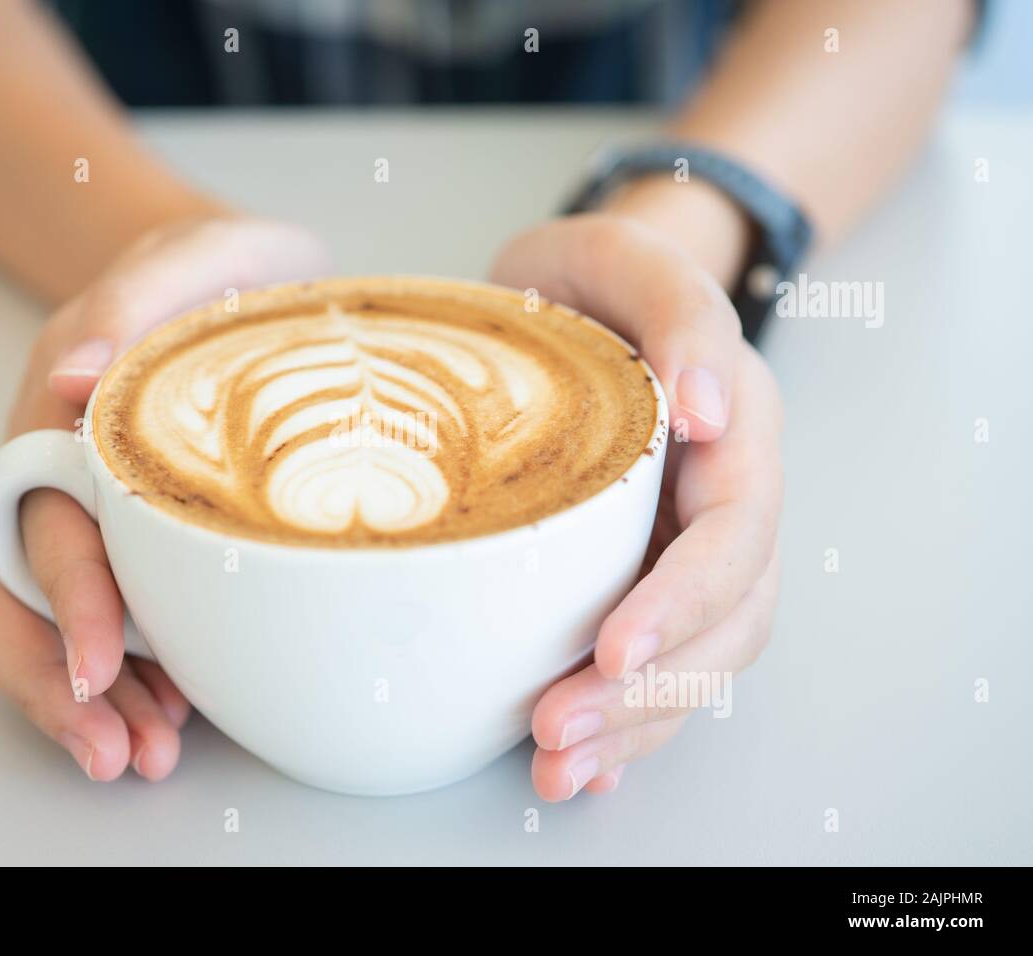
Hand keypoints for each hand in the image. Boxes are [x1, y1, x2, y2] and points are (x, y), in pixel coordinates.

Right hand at [0, 217, 330, 779]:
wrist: (230, 279)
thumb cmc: (212, 270)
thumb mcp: (189, 258)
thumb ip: (134, 303)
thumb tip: (70, 382)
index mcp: (58, 417)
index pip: (40, 528)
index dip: (67, 606)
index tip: (102, 669)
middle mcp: (62, 473)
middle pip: (31, 598)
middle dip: (66, 686)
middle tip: (121, 756)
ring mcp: (96, 509)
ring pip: (63, 621)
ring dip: (98, 698)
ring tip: (148, 757)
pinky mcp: (141, 533)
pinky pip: (121, 611)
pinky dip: (139, 670)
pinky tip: (174, 713)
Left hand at [490, 205, 782, 800]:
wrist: (576, 301)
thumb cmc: (588, 279)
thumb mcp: (619, 258)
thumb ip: (677, 310)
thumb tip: (710, 409)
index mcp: (736, 435)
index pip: (730, 536)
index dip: (680, 602)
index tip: (611, 650)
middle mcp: (727, 502)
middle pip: (722, 621)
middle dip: (648, 688)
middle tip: (556, 729)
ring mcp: (693, 547)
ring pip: (697, 659)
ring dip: (634, 724)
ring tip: (558, 765)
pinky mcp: (651, 577)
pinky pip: (662, 662)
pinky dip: (629, 723)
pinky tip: (585, 764)